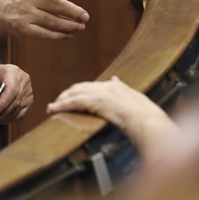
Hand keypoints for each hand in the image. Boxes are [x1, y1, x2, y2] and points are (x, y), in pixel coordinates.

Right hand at [0, 0, 91, 39]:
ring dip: (69, 25)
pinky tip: (69, 34)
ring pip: (52, 21)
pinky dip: (59, 35)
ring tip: (80, 27)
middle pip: (55, 6)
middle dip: (73, 12)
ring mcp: (25, 13)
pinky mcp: (23, 28)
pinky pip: (45, 33)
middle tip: (85, 17)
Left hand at [0, 64, 31, 124]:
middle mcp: (24, 81)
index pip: (12, 90)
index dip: (3, 103)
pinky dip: (8, 119)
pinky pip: (20, 115)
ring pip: (17, 110)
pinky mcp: (28, 101)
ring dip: (3, 118)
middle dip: (1, 114)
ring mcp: (28, 91)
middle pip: (15, 102)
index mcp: (13, 72)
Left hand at [47, 76, 176, 157]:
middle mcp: (105, 86)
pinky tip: (55, 110)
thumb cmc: (145, 116)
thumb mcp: (135, 98)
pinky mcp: (95, 101)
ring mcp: (100, 93)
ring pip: (74, 93)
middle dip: (66, 95)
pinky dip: (62, 105)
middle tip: (57, 103)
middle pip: (79, 88)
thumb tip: (116, 79)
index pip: (90, 87)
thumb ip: (124, 89)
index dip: (79, 92)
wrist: (147, 120)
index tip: (71, 98)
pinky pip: (73, 102)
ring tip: (52, 107)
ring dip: (61, 100)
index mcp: (114, 86)